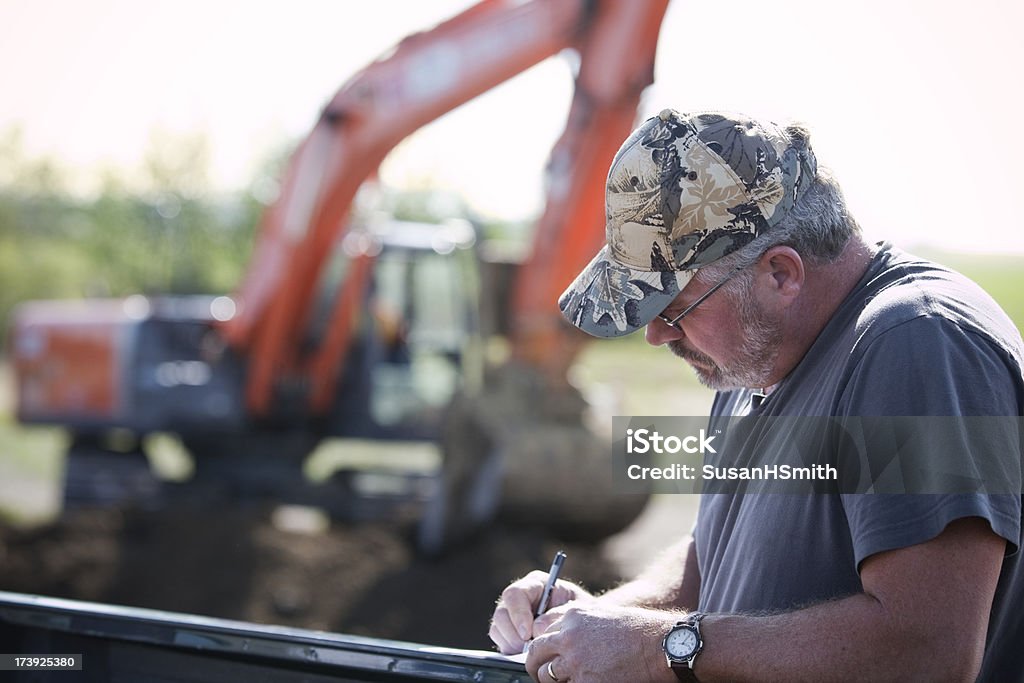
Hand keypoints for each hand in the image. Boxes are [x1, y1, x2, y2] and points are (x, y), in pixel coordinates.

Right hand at [489, 570, 592, 653]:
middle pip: (502, 613)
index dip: (518, 614)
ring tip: (531, 653)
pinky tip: (527, 655)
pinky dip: (511, 651)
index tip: (527, 633)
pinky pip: (501, 641)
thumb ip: (557, 616)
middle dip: (513, 634)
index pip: (515, 594)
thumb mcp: (576, 610)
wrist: (585, 626)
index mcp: (535, 584)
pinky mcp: (509, 632)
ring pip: (498, 628)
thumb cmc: (582, 614)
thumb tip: (536, 629)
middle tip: (528, 649)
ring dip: (512, 644)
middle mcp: (519, 597)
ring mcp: (511, 614)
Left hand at [524, 602, 676, 682]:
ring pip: (546, 676)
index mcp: (572, 616)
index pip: (541, 632)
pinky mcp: (585, 682)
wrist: (660, 645)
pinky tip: (587, 682)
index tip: (547, 655)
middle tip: (542, 673)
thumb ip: (578, 626)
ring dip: (553, 680)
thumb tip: (561, 641)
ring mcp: (575, 661)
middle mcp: (568, 637)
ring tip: (569, 680)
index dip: (545, 647)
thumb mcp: (602, 615)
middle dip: (536, 665)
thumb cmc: (637, 631)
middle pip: (535, 653)